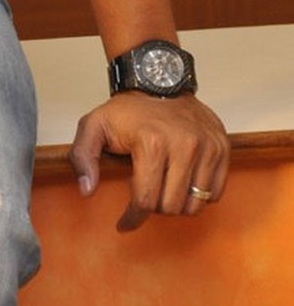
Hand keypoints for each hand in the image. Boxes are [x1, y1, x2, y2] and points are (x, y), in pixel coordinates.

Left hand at [70, 92, 229, 232]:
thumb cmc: (128, 109)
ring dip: (176, 203)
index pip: (145, 201)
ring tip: (163, 188)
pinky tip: (182, 181)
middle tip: (145, 194)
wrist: (158, 82)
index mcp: (152, 142)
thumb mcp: (93, 126)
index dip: (133, 218)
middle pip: (171, 206)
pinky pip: (215, 193)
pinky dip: (198, 194)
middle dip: (154, 207)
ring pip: (195, 204)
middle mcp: (185, 145)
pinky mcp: (222, 148)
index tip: (125, 223)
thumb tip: (87, 190)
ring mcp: (207, 147)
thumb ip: (82, 157)